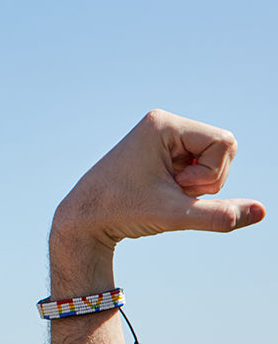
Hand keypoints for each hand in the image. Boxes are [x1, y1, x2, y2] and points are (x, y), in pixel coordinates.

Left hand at [52, 109, 265, 255]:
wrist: (83, 219)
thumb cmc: (122, 211)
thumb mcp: (175, 215)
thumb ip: (220, 215)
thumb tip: (262, 211)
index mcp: (164, 125)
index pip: (225, 142)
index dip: (213, 173)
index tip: (179, 187)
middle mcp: (162, 124)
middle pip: (223, 149)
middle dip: (207, 179)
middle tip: (172, 192)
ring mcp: (161, 137)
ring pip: (212, 159)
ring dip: (197, 184)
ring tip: (164, 193)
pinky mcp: (159, 152)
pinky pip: (197, 165)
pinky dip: (188, 186)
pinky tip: (162, 192)